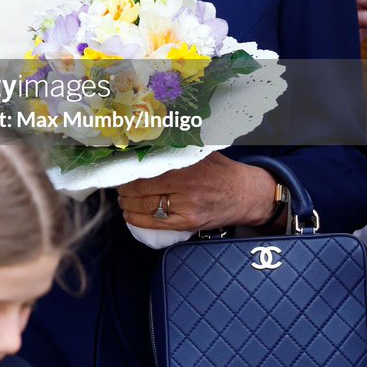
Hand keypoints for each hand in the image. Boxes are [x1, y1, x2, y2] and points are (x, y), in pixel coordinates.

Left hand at [116, 154, 275, 230]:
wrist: (247, 195)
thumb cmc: (221, 171)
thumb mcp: (199, 153)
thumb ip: (174, 148)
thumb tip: (145, 142)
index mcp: (185, 168)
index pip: (145, 172)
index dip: (127, 174)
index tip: (119, 171)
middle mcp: (185, 189)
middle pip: (142, 191)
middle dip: (125, 189)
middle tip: (119, 186)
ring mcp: (187, 209)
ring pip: (147, 208)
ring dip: (128, 204)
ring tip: (123, 199)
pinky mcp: (189, 223)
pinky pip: (157, 224)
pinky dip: (138, 219)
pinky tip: (130, 214)